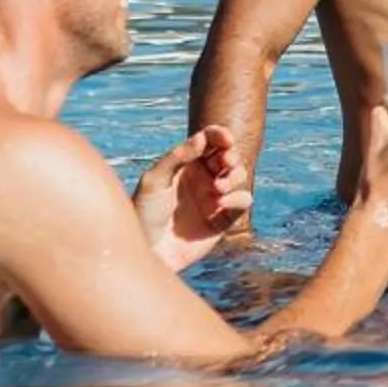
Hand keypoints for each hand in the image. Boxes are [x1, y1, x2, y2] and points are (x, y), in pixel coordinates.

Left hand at [135, 126, 252, 271]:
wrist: (148, 251)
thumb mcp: (154, 181)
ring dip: (235, 176)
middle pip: (228, 155)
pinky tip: (222, 203)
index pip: (208, 141)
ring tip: (218, 188)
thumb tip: (201, 138)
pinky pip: (243, 201)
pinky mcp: (223, 219)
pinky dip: (239, 198)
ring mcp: (214, 198)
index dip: (220, 134)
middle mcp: (202, 178)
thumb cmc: (144, 214)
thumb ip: (177, 157)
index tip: (226, 139)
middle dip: (231, 155)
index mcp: (185, 164)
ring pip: (239, 175)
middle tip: (224, 162)